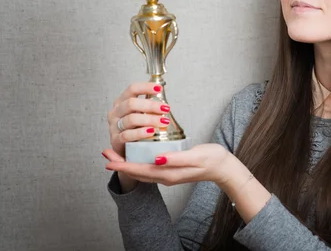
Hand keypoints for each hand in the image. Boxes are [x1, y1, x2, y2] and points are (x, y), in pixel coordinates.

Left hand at [103, 143, 233, 186]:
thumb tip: (156, 159)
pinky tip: (138, 155)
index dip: (123, 166)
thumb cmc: (212, 160)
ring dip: (128, 163)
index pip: (140, 171)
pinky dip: (139, 162)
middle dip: (121, 164)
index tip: (109, 160)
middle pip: (138, 172)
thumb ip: (176, 159)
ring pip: (143, 170)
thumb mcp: (195, 156)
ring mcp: (169, 174)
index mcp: (169, 174)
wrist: (224, 168)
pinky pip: (150, 168)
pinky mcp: (172, 169)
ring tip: (116, 155)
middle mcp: (166, 176)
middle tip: (106, 154)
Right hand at [107, 82, 171, 157]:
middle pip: (131, 104)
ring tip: (163, 121)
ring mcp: (114, 126)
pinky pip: (128, 135)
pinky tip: (151, 132)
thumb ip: (150, 106)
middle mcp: (116, 112)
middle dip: (151, 105)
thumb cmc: (135, 128)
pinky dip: (141, 133)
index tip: (159, 89)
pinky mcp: (116, 140)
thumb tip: (165, 101)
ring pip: (131, 119)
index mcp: (122, 102)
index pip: (132, 89)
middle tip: (165, 108)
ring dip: (149, 119)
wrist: (126, 149)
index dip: (145, 87)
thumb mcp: (141, 114)